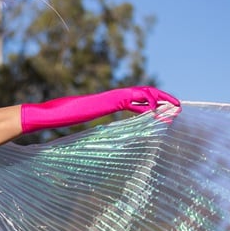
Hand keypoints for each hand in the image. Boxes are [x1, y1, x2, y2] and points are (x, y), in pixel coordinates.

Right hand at [20, 86, 180, 133]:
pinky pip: (133, 100)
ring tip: (175, 108)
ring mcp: (110, 97)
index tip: (165, 110)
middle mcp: (111, 96)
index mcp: (107, 101)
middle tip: (178, 107)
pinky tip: (158, 112)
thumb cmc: (60, 119)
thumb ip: (91, 123)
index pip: (136, 97)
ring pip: (143, 94)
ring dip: (161, 99)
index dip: (152, 101)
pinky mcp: (108, 101)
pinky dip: (148, 103)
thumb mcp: (81, 123)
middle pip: (144, 92)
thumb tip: (90, 137)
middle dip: (163, 98)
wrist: (51, 113)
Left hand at [112, 86, 179, 113]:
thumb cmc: (134, 93)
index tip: (178, 104)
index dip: (172, 100)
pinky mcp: (146, 111)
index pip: (166, 97)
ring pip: (161, 110)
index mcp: (155, 93)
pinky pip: (155, 114)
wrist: (125, 99)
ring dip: (167, 113)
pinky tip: (166, 120)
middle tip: (178, 111)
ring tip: (174, 116)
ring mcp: (151, 105)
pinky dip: (160, 117)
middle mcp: (154, 99)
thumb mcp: (144, 94)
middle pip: (165, 104)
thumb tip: (154, 108)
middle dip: (171, 108)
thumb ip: (151, 100)